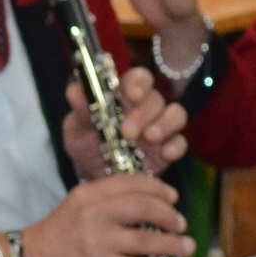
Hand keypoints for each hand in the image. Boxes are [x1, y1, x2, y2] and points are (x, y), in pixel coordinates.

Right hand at [19, 176, 191, 256]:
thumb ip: (108, 200)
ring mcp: (98, 241)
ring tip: (187, 247)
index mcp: (89, 194)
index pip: (131, 183)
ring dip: (173, 244)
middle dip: (169, 215)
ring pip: (146, 239)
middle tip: (180, 224)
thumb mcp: (78, 206)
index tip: (173, 198)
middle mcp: (94, 213)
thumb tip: (150, 203)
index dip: (158, 189)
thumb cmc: (58, 235)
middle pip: (143, 206)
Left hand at [59, 66, 186, 178]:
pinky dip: (176, 146)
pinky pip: (181, 142)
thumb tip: (74, 90)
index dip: (139, 83)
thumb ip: (79, 110)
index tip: (131, 95)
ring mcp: (160, 127)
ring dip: (165, 124)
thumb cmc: (86, 145)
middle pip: (156, 98)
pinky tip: (165, 154)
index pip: (138, 78)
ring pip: (176, 114)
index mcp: (122, 96)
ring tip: (149, 138)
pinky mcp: (168, 148)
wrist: (95, 178)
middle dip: (143, 113)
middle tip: (128, 132)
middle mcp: (145, 108)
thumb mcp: (76, 129)